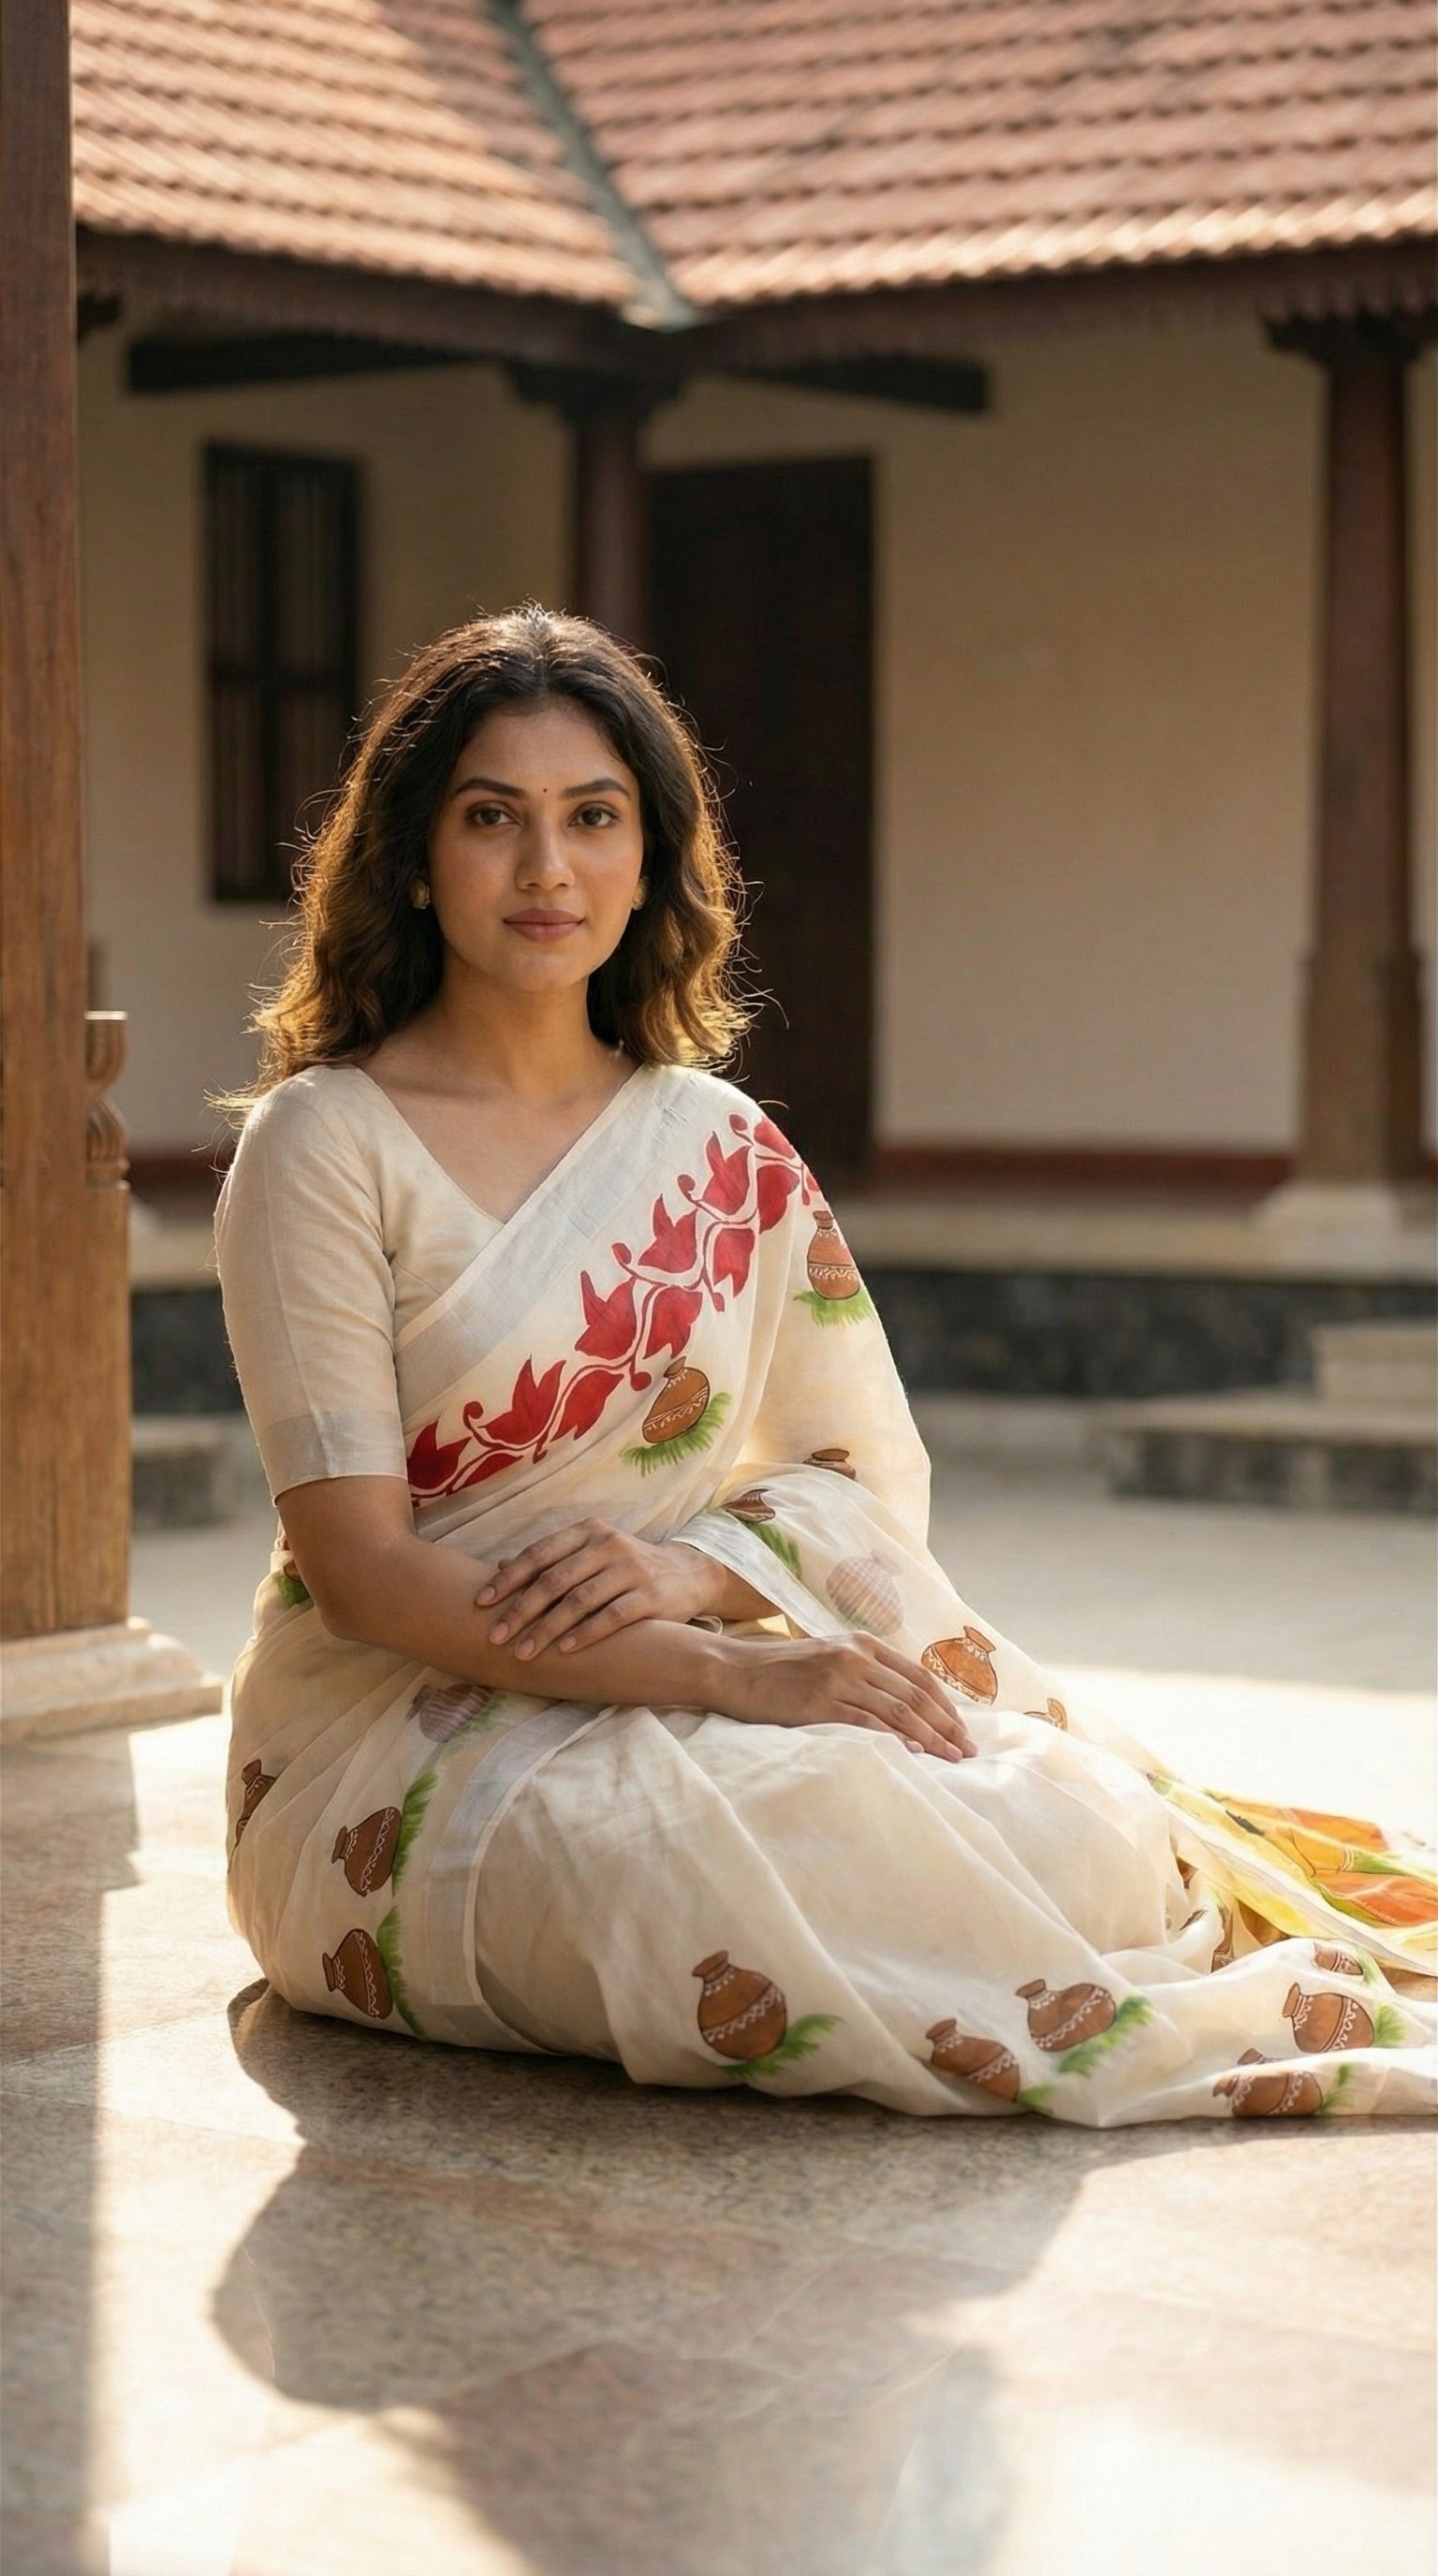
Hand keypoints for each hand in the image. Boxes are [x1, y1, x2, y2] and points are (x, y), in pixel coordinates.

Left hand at [475, 1520, 719, 1659]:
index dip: (508, 1578)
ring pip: (579, 1600)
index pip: (538, 1554)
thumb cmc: (629, 1568)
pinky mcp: (651, 1596)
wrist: (690, 1574)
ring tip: (524, 1652)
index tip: (481, 1602)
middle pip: (554, 1579)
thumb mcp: (592, 1555)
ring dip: (547, 1629)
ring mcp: (631, 1569)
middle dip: (520, 1610)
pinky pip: (612, 1616)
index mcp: (588, 1532)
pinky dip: (586, 1634)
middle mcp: (608, 1545)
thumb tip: (500, 1567)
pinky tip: (565, 1650)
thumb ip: (552, 1561)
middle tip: (495, 1635)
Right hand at [717, 1632, 975, 1761]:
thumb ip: (864, 1670)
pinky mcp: (818, 1703)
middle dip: (946, 1725)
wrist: (734, 1670)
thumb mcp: (829, 1656)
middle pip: (914, 1695)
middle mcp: (855, 1657)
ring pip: (898, 1711)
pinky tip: (913, 1753)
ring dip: (930, 1737)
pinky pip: (866, 1723)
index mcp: (862, 1644)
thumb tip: (904, 1704)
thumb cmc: (781, 1670)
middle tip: (966, 1751)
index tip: (961, 1729)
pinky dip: (894, 1738)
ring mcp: (837, 1679)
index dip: (945, 1705)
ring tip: (950, 1758)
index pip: (918, 1676)